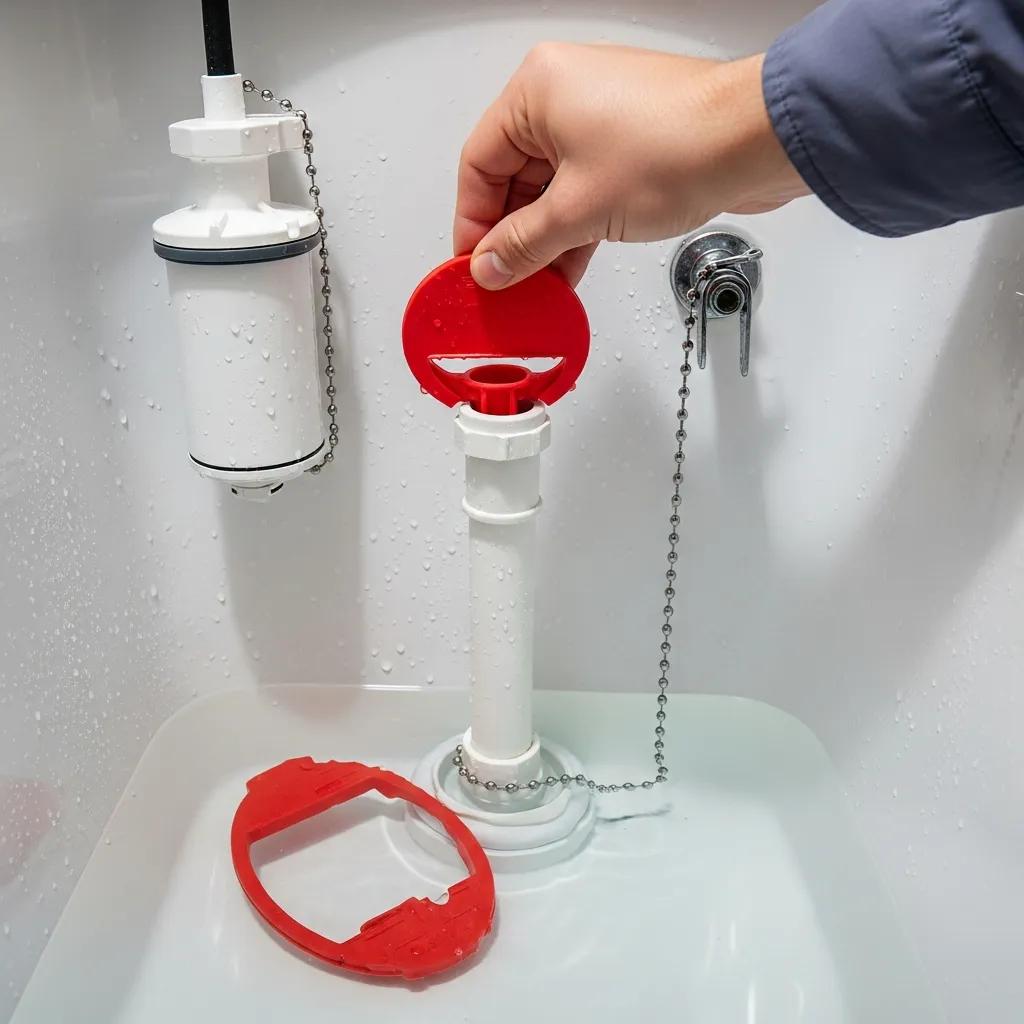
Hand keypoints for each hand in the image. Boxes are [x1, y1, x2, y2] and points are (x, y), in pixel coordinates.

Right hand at [454, 43, 807, 288]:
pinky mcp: (631, 143)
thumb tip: (492, 267)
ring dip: (544, 240)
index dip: (472, 224)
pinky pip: (585, 190)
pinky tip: (568, 269)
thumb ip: (525, 245)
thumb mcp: (579, 210)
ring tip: (538, 287)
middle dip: (511, 237)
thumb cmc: (677, 145)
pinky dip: (575, 229)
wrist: (757, 141)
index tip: (475, 268)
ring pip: (551, 188)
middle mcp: (564, 96)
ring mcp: (600, 118)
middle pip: (513, 177)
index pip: (478, 164)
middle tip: (506, 283)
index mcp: (537, 91)